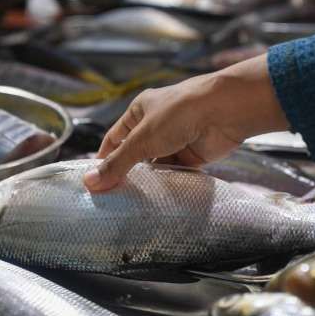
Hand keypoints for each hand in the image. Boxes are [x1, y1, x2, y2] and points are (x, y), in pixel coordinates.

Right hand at [83, 54, 289, 191]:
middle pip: (136, 154)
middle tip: (112, 199)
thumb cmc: (178, 114)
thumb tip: (90, 183)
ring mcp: (176, 139)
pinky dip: (170, 183)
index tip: (94, 182)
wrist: (224, 112)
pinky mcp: (193, 154)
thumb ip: (118, 163)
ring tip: (134, 204)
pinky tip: (159, 200)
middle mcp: (157, 125)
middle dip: (127, 173)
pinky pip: (177, 172)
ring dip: (150, 181)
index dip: (104, 159)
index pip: (115, 138)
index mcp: (140, 111)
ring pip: (157, 165)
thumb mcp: (142, 139)